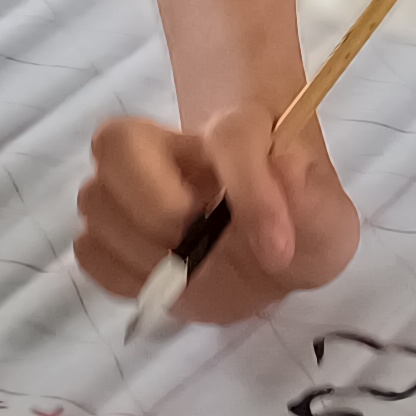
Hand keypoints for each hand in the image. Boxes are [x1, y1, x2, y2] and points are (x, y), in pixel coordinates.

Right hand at [75, 104, 357, 325]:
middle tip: (196, 243)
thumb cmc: (299, 230)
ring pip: (95, 198)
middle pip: (118, 141)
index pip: (230, 136)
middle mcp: (171, 148)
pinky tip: (161, 282)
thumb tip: (286, 170)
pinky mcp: (109, 235)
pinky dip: (121, 275)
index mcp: (234, 133)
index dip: (252, 192)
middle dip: (156, 205)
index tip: (278, 251)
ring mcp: (129, 188)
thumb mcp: (327, 226)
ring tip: (186, 271)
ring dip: (142, 250)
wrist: (269, 259)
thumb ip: (314, 201)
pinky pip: (88, 249)